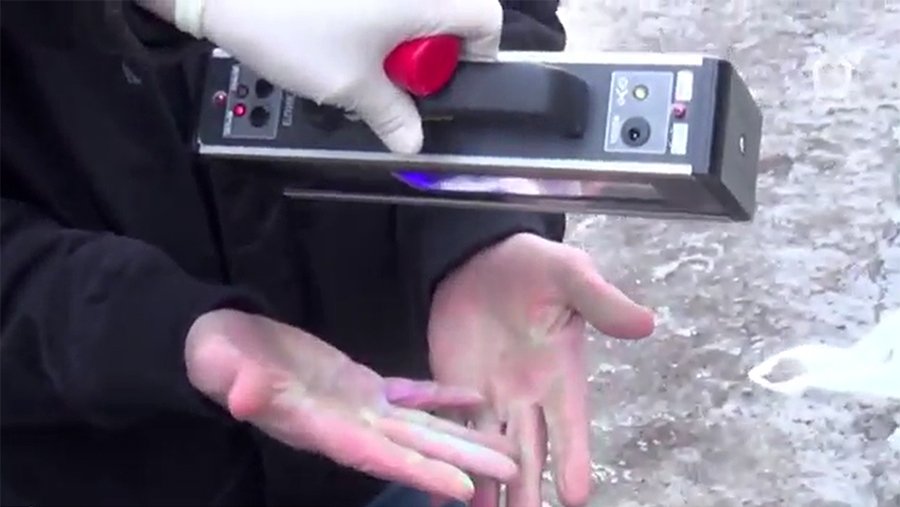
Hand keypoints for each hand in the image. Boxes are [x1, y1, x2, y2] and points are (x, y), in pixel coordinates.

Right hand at [184, 309, 518, 501]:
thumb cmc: (218, 360)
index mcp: (323, 428)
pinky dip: (439, 395)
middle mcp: (349, 426)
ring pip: (420, 425)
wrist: (221, 345)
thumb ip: (241, 387)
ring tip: (504, 443)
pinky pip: (408, 391)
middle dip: (463, 460)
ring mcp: (357, 405)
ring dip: (461, 434)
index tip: (465, 490)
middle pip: (415, 447)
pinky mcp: (358, 382)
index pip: (380, 457)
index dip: (421, 473)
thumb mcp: (225, 370)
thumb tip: (243, 399)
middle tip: (513, 469)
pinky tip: (470, 396)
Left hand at [199, 0, 501, 153]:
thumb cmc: (297, 33)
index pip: (486, 19)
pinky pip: (382, 4)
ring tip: (365, 64)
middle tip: (397, 81)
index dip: (479, 55)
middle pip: (451, 15)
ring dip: (398, 40)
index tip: (445, 82)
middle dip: (429, 53)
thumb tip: (412, 142)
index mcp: (425, 0)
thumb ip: (390, 115)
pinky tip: (343, 41)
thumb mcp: (348, 86)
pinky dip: (375, 22)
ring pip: (413, 11)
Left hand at [427, 233, 655, 506]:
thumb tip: (645, 322)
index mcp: (560, 375)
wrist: (480, 258)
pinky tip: (443, 490)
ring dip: (487, 489)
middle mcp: (527, 398)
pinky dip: (448, 460)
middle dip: (527, 493)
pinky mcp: (453, 392)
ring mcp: (489, 399)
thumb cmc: (533, 266)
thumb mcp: (570, 275)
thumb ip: (601, 300)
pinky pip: (451, 432)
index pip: (569, 425)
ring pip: (490, 455)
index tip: (576, 496)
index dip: (574, 459)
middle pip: (529, 456)